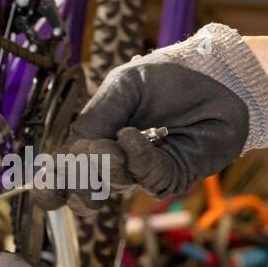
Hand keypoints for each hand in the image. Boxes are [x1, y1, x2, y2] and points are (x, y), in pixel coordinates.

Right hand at [31, 23, 267, 215]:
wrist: (222, 77)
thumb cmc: (173, 75)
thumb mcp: (124, 87)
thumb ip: (96, 117)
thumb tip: (78, 152)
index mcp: (99, 134)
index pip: (68, 168)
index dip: (53, 185)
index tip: (45, 191)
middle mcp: (118, 158)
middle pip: (85, 186)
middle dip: (79, 179)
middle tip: (81, 165)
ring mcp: (144, 170)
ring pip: (115, 185)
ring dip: (109, 167)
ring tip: (117, 141)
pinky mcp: (173, 177)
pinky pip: (148, 180)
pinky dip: (137, 160)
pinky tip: (134, 139)